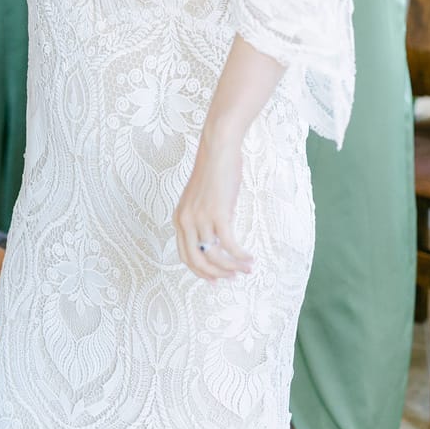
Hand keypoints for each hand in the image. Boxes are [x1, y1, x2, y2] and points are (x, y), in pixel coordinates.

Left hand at [173, 129, 252, 281]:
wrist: (218, 149)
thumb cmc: (214, 171)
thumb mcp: (201, 199)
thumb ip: (203, 219)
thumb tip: (216, 241)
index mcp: (179, 218)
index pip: (185, 256)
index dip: (200, 271)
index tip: (215, 279)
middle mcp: (186, 221)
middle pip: (198, 262)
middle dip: (216, 274)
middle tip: (233, 277)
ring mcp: (200, 218)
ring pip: (215, 257)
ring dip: (233, 267)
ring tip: (247, 268)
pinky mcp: (217, 214)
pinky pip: (229, 245)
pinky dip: (240, 256)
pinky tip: (249, 257)